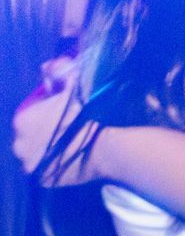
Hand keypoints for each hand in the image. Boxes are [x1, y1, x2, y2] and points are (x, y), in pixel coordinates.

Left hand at [13, 65, 89, 185]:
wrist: (105, 147)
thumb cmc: (88, 113)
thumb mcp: (76, 85)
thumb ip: (60, 72)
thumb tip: (48, 64)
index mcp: (22, 120)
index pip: (31, 109)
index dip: (47, 105)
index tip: (64, 105)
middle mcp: (18, 144)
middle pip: (30, 132)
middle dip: (44, 128)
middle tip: (67, 123)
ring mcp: (29, 165)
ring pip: (36, 151)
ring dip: (47, 146)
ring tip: (69, 139)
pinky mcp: (41, 180)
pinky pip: (44, 168)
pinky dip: (53, 163)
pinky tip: (69, 155)